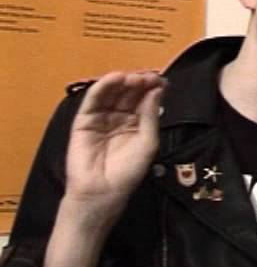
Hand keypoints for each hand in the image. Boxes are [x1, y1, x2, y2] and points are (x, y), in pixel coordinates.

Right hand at [44, 70, 164, 266]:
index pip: (144, 100)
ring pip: (112, 94)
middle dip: (140, 83)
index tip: (162, 79)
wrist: (101, 192)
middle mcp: (119, 118)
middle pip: (129, 94)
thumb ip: (150, 115)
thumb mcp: (147, 141)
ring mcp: (101, 118)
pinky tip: (115, 79)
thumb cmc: (128, 171)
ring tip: (135, 76)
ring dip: (123, 82)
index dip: (152, 88)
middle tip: (150, 74)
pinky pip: (93, 101)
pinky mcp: (84, 121)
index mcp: (136, 123)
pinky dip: (103, 87)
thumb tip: (157, 89)